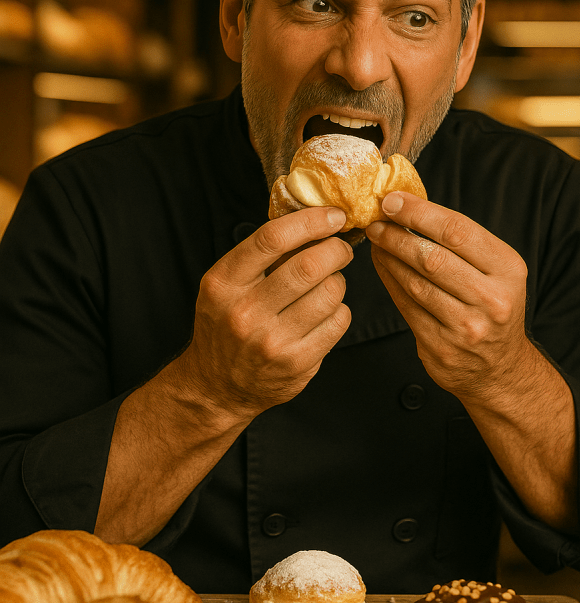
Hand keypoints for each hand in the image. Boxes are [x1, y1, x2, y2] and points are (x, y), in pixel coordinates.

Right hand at [175, 206, 351, 425]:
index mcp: (223, 283)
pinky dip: (340, 310)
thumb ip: (261, 256)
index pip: (271, 238)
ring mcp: (271, 341)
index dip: (310, 221)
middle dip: (336, 250)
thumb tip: (313, 219)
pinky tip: (326, 312)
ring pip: (330, 293)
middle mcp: (244, 312)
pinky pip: (338, 321)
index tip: (333, 216)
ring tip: (328, 284)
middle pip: (308, 265)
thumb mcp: (225, 285)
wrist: (217, 386)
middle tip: (340, 249)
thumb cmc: (226, 325)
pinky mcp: (296, 364)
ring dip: (338, 281)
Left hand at [366, 192, 531, 404]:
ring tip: (376, 240)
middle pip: (432, 257)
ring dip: (389, 257)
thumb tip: (409, 208)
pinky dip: (389, 281)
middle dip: (397, 235)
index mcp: (508, 270)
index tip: (394, 201)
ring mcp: (466, 327)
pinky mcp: (441, 347)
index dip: (420, 212)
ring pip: (416, 282)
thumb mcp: (496, 270)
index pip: (458, 231)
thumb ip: (461, 242)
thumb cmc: (492, 308)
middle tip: (376, 221)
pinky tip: (382, 266)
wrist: (500, 369)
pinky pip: (407, 307)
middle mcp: (492, 299)